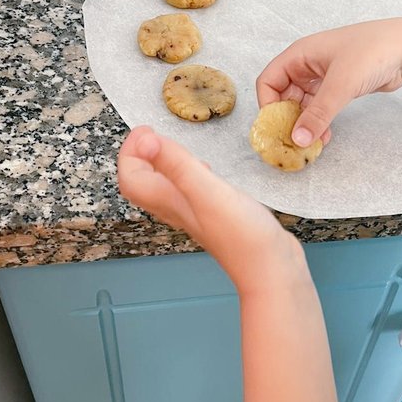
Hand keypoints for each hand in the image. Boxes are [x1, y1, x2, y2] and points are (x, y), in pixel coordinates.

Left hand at [117, 127, 301, 291]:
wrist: (271, 270)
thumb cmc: (243, 237)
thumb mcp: (207, 191)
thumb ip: (177, 164)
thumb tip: (146, 141)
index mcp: (170, 202)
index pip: (131, 178)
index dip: (131, 152)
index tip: (146, 131)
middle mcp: (178, 209)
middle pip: (143, 184)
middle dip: (140, 156)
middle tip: (152, 134)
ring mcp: (197, 214)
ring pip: (165, 187)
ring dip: (162, 164)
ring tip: (173, 147)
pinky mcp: (216, 215)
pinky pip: (190, 191)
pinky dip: (189, 174)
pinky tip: (205, 170)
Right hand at [255, 19, 401, 146]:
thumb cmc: (372, 53)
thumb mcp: (341, 84)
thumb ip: (318, 114)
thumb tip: (297, 139)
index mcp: (300, 54)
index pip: (268, 80)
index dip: (268, 105)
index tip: (277, 128)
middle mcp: (308, 63)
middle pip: (283, 95)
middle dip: (287, 119)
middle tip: (294, 142)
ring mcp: (323, 75)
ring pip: (302, 104)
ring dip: (304, 124)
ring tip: (312, 143)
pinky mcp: (338, 86)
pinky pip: (319, 107)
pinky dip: (319, 122)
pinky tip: (325, 136)